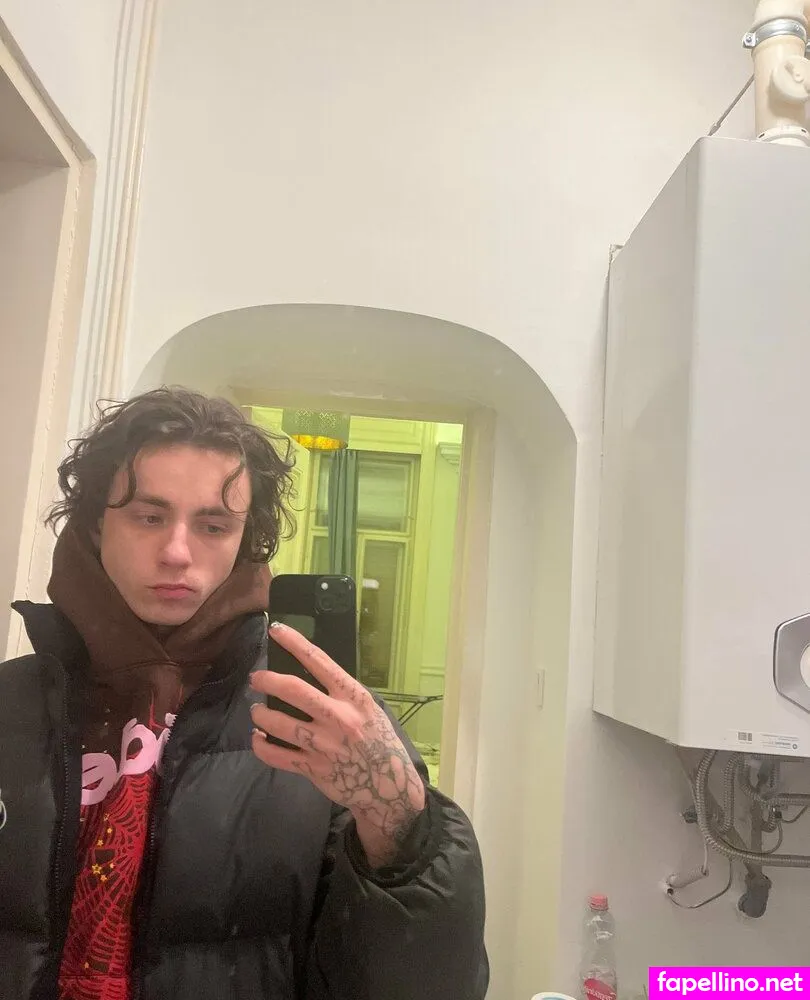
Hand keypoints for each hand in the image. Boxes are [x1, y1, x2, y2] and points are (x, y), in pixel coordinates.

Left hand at [249, 622, 425, 867]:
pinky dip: (261, 745)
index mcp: (353, 697)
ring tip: (257, 710)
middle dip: (268, 680)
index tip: (276, 630)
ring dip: (261, 713)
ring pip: (279, 724)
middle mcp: (338, 717)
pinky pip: (277, 756)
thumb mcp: (368, 709)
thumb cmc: (378, 740)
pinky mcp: (314, 768)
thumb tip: (305, 674)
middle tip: (256, 678)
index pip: (320, 662)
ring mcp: (324, 745)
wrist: (389, 786)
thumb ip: (341, 694)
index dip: (294, 643)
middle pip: (293, 690)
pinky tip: (258, 737)